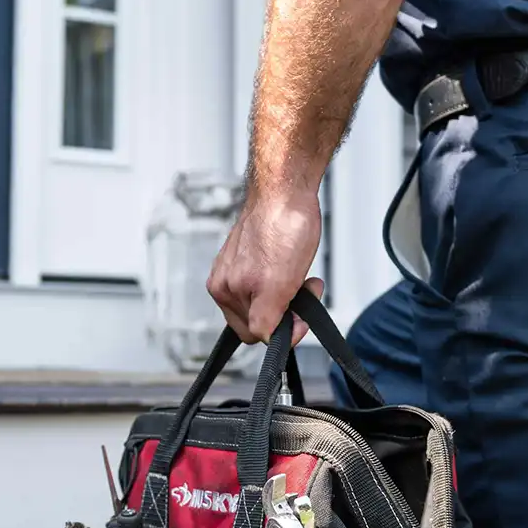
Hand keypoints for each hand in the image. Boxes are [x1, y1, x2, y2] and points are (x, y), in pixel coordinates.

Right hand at [207, 184, 323, 344]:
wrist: (285, 187)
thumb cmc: (282, 225)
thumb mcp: (277, 285)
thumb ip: (265, 319)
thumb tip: (264, 339)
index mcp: (224, 292)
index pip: (254, 334)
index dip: (284, 329)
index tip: (301, 314)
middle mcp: (225, 280)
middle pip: (260, 318)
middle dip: (286, 309)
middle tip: (303, 288)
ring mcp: (236, 266)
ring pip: (267, 300)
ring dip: (289, 293)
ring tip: (301, 274)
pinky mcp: (249, 254)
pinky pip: (269, 280)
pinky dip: (286, 276)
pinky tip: (294, 261)